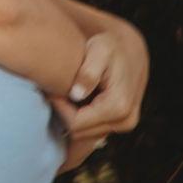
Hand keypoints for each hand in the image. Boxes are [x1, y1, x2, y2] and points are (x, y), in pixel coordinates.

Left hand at [54, 13, 148, 166]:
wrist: (131, 51)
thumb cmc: (111, 47)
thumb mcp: (99, 50)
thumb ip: (88, 72)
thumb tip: (76, 95)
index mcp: (118, 106)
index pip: (75, 123)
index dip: (60, 109)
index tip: (52, 90)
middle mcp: (125, 121)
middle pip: (79, 133)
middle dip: (64, 115)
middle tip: (56, 91)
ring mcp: (125, 125)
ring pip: (84, 136)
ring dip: (72, 118)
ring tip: (66, 94)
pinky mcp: (122, 125)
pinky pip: (92, 132)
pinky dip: (81, 120)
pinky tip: (75, 102)